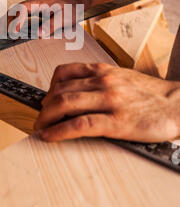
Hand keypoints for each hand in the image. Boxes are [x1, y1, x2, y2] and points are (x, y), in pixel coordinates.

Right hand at [7, 0, 80, 36]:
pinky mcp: (31, 10)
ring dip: (7, 22)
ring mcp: (30, 5)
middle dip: (8, 22)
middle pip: (14, 10)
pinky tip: (2, 26)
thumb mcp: (63, 19)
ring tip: (2, 33)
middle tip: (6, 36)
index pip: (22, 9)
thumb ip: (51, 25)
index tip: (15, 32)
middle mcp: (32, 2)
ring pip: (14, 12)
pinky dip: (11, 21)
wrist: (74, 3)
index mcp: (39, 2)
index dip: (17, 20)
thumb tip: (39, 34)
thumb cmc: (70, 10)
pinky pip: (18, 15)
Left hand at [35, 63, 179, 142]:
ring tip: (40, 128)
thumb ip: (99, 82)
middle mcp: (103, 82)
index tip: (44, 99)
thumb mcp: (122, 78)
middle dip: (44, 106)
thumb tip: (76, 92)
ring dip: (46, 118)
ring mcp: (110, 101)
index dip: (48, 88)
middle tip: (39, 118)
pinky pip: (80, 125)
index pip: (64, 73)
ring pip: (66, 104)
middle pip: (60, 90)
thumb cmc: (150, 94)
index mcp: (103, 71)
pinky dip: (59, 131)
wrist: (178, 104)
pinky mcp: (117, 122)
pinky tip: (50, 136)